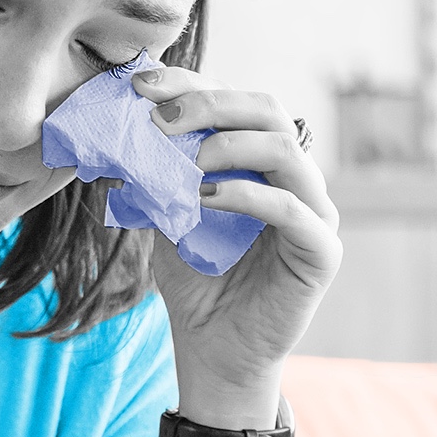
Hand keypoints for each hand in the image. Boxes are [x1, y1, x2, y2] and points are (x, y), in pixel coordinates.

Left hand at [130, 65, 340, 415]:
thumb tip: (113, 130)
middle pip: (268, 110)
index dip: (191, 86)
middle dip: (211, 104)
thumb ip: (156, 173)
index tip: (140, 86)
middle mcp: (295, 177)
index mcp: (261, 161)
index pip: (235, 102)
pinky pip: (290, 208)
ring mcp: (316, 211)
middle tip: (161, 118)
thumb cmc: (196, 282)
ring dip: (228, 145)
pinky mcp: (322, 250)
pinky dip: (245, 195)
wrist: (213, 351)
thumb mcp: (167, 216)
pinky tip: (205, 199)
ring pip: (285, 150)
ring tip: (185, 163)